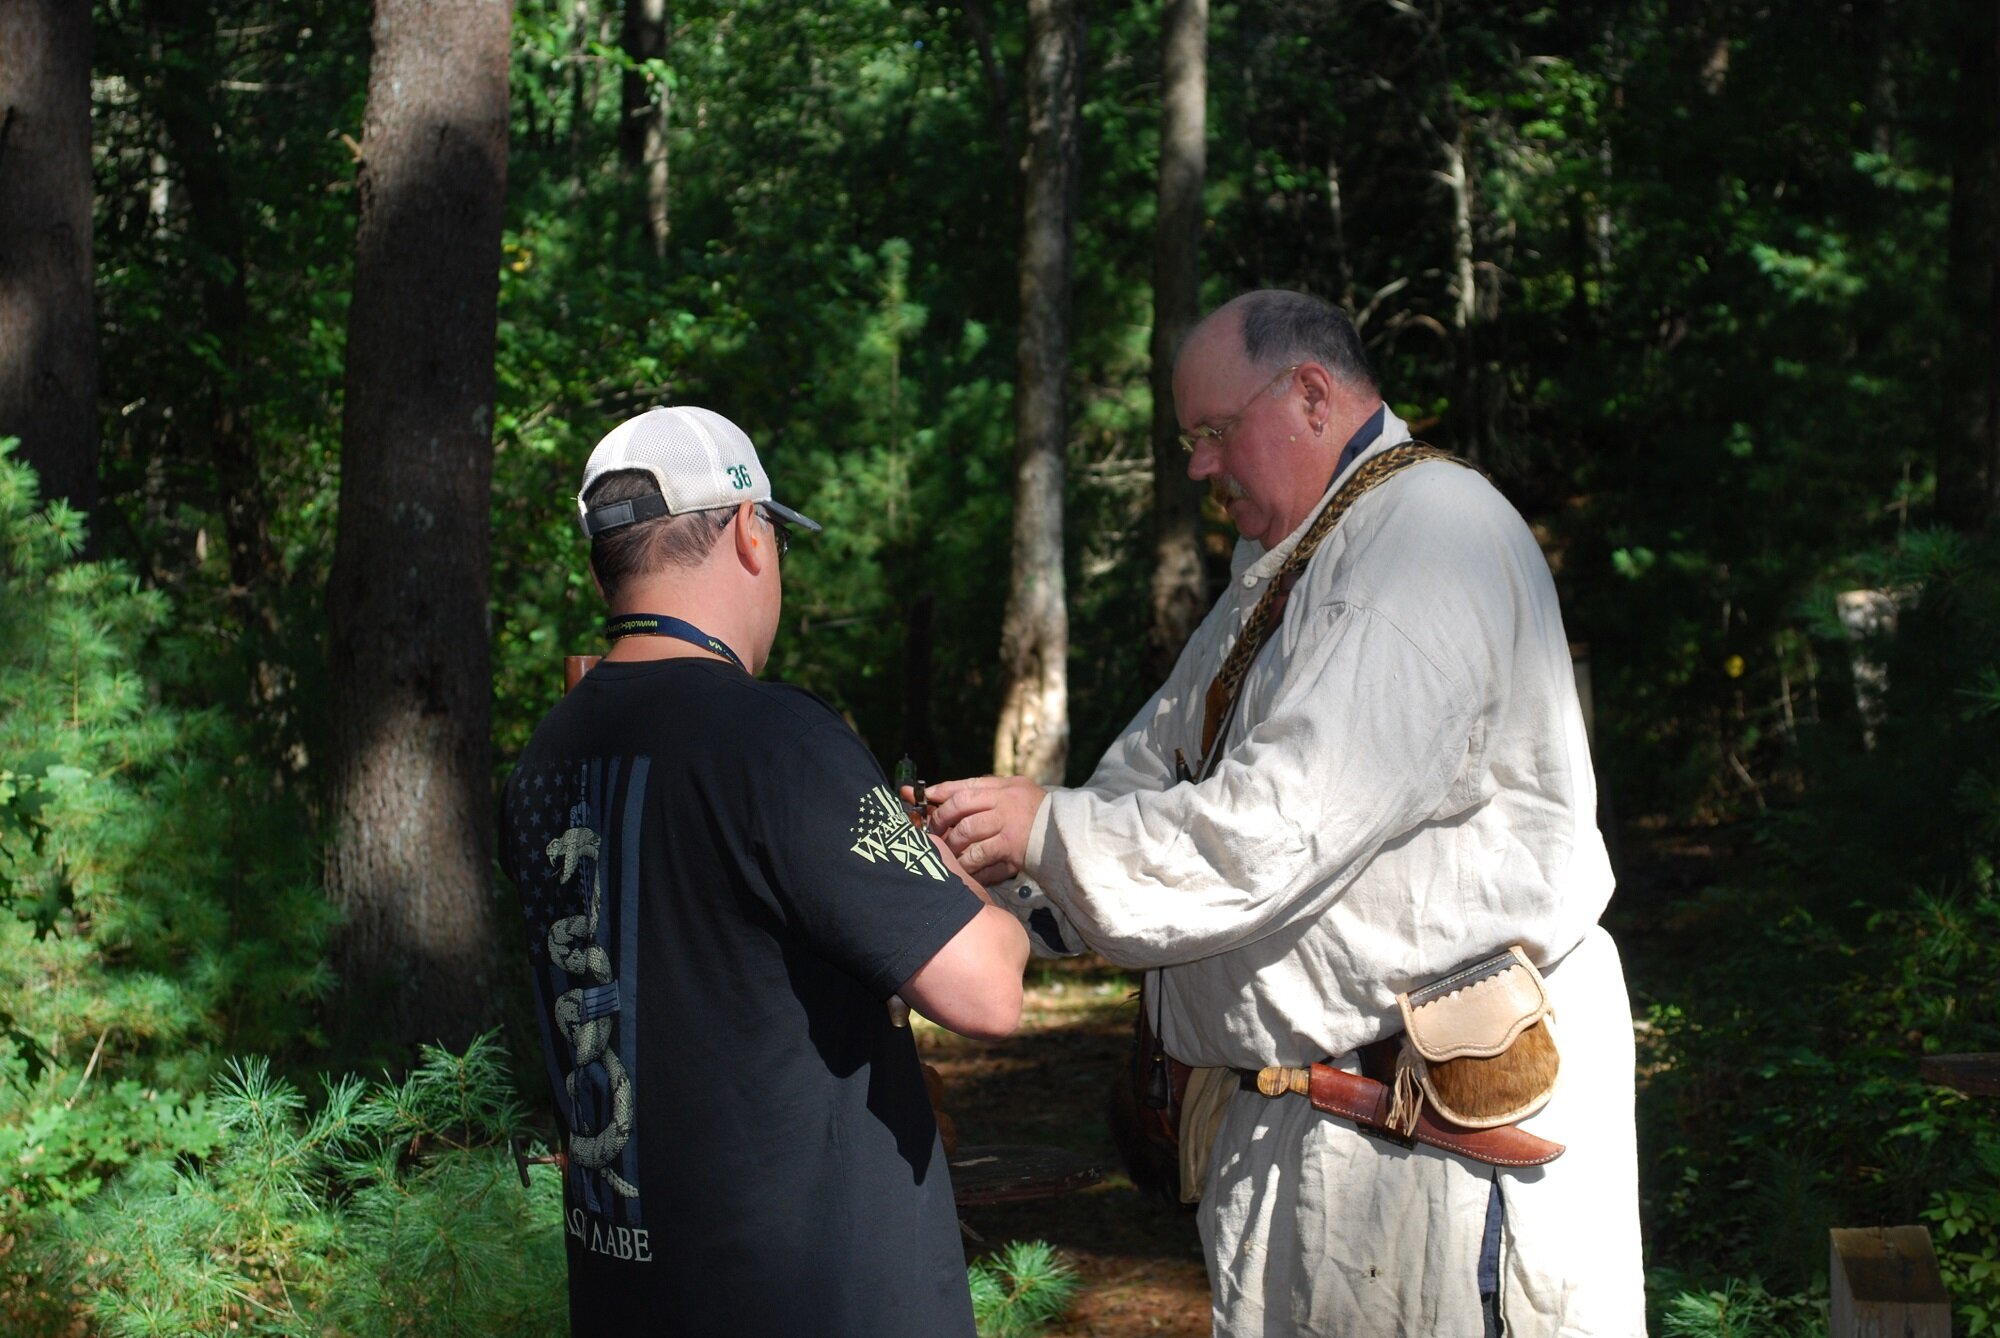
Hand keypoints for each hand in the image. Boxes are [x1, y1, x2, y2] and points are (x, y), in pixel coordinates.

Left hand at [922, 775, 1047, 884]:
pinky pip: (980, 856)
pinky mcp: (1011, 849)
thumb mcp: (1019, 792)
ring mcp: (1007, 826)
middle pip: (961, 805)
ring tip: (945, 852)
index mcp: (1005, 787)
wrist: (1070, 836)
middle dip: (941, 818)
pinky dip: (969, 864)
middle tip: (932, 830)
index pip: (966, 785)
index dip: (941, 791)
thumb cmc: (1040, 814)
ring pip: (966, 831)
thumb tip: (953, 795)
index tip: (921, 796)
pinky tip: (962, 870)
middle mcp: (1004, 803)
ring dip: (952, 843)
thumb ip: (991, 792)